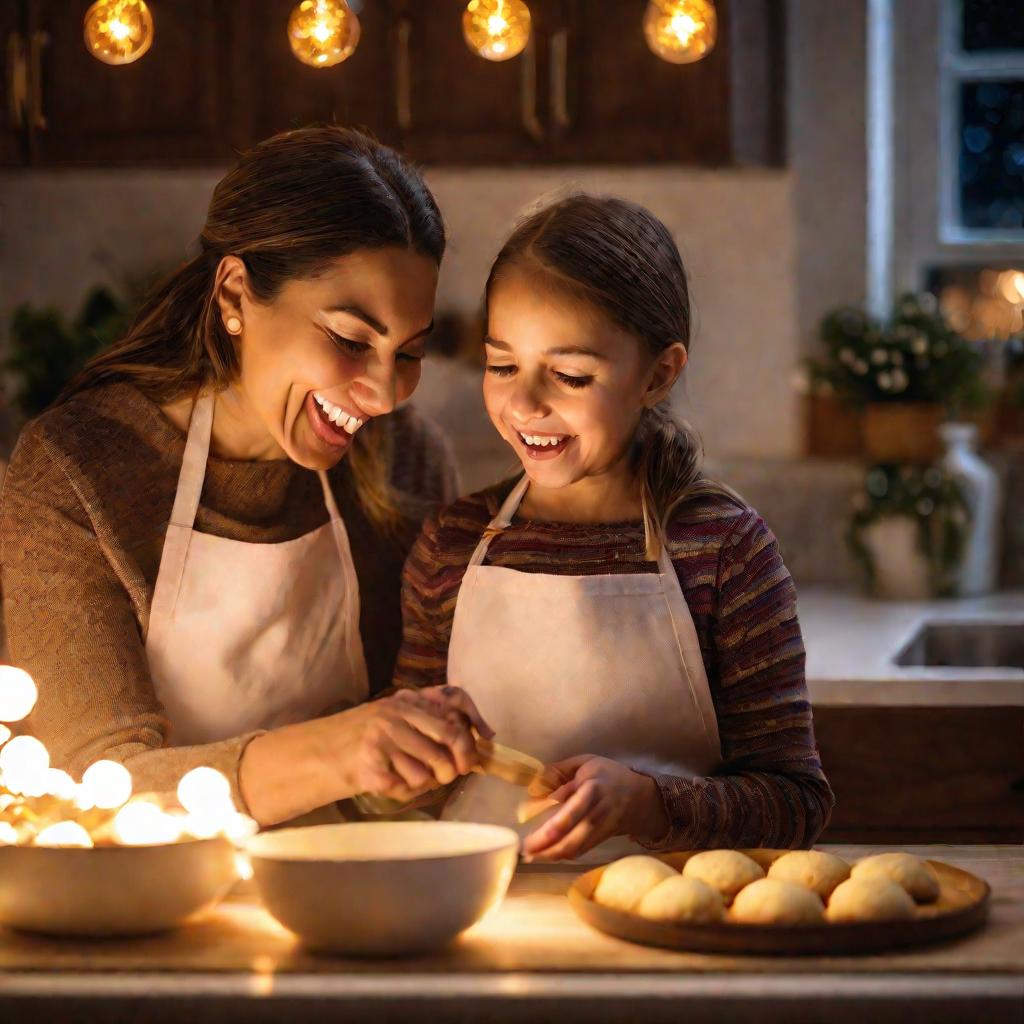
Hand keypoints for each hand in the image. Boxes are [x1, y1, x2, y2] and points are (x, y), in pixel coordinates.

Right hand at [333, 686, 493, 803]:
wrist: (315, 755)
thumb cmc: (359, 738)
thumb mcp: (391, 716)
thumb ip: (425, 718)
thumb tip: (474, 732)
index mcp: (404, 702)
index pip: (454, 717)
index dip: (470, 740)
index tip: (473, 756)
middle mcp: (395, 716)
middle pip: (449, 741)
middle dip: (456, 765)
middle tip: (450, 775)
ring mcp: (383, 741)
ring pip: (429, 770)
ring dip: (424, 782)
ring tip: (406, 777)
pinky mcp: (372, 769)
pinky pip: (406, 788)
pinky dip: (402, 792)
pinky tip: (388, 784)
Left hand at [521, 755, 667, 861]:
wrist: (641, 797)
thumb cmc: (607, 775)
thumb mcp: (584, 762)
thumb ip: (558, 771)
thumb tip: (534, 787)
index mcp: (593, 787)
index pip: (572, 809)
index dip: (552, 823)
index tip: (530, 827)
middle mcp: (599, 811)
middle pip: (573, 835)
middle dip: (547, 846)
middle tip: (525, 850)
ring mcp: (602, 828)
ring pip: (576, 847)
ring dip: (551, 854)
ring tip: (531, 855)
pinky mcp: (601, 840)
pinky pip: (580, 851)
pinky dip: (562, 855)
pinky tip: (546, 854)